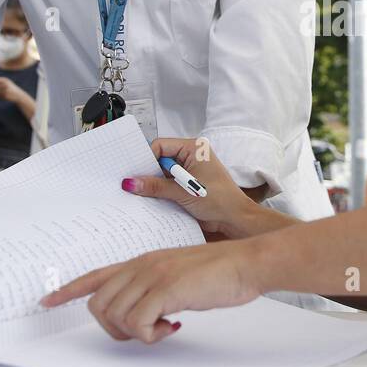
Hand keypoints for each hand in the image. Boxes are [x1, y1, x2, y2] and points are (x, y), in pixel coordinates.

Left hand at [41, 241, 262, 342]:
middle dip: (113, 327)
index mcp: (143, 260)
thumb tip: (143, 311)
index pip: (95, 275)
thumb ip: (157, 285)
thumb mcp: (179, 274)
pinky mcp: (166, 290)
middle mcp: (142, 265)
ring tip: (164, 327)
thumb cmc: (221, 271)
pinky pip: (138, 324)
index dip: (67, 290)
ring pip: (115, 316)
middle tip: (144, 331)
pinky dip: (151, 335)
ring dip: (136, 332)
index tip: (46, 301)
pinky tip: (173, 326)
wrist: (247, 262)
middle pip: (98, 303)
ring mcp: (153, 276)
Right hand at [121, 137, 277, 240]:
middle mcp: (191, 157)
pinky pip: (167, 185)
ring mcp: (189, 172)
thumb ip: (156, 186)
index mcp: (194, 148)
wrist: (235, 220)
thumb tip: (131, 182)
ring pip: (162, 174)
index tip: (134, 172)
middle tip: (131, 184)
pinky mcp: (187, 186)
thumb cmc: (220, 200)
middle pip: (159, 160)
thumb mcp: (183, 192)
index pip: (161, 146)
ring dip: (154, 185)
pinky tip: (149, 200)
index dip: (147, 158)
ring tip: (139, 194)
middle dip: (148, 173)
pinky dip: (159, 192)